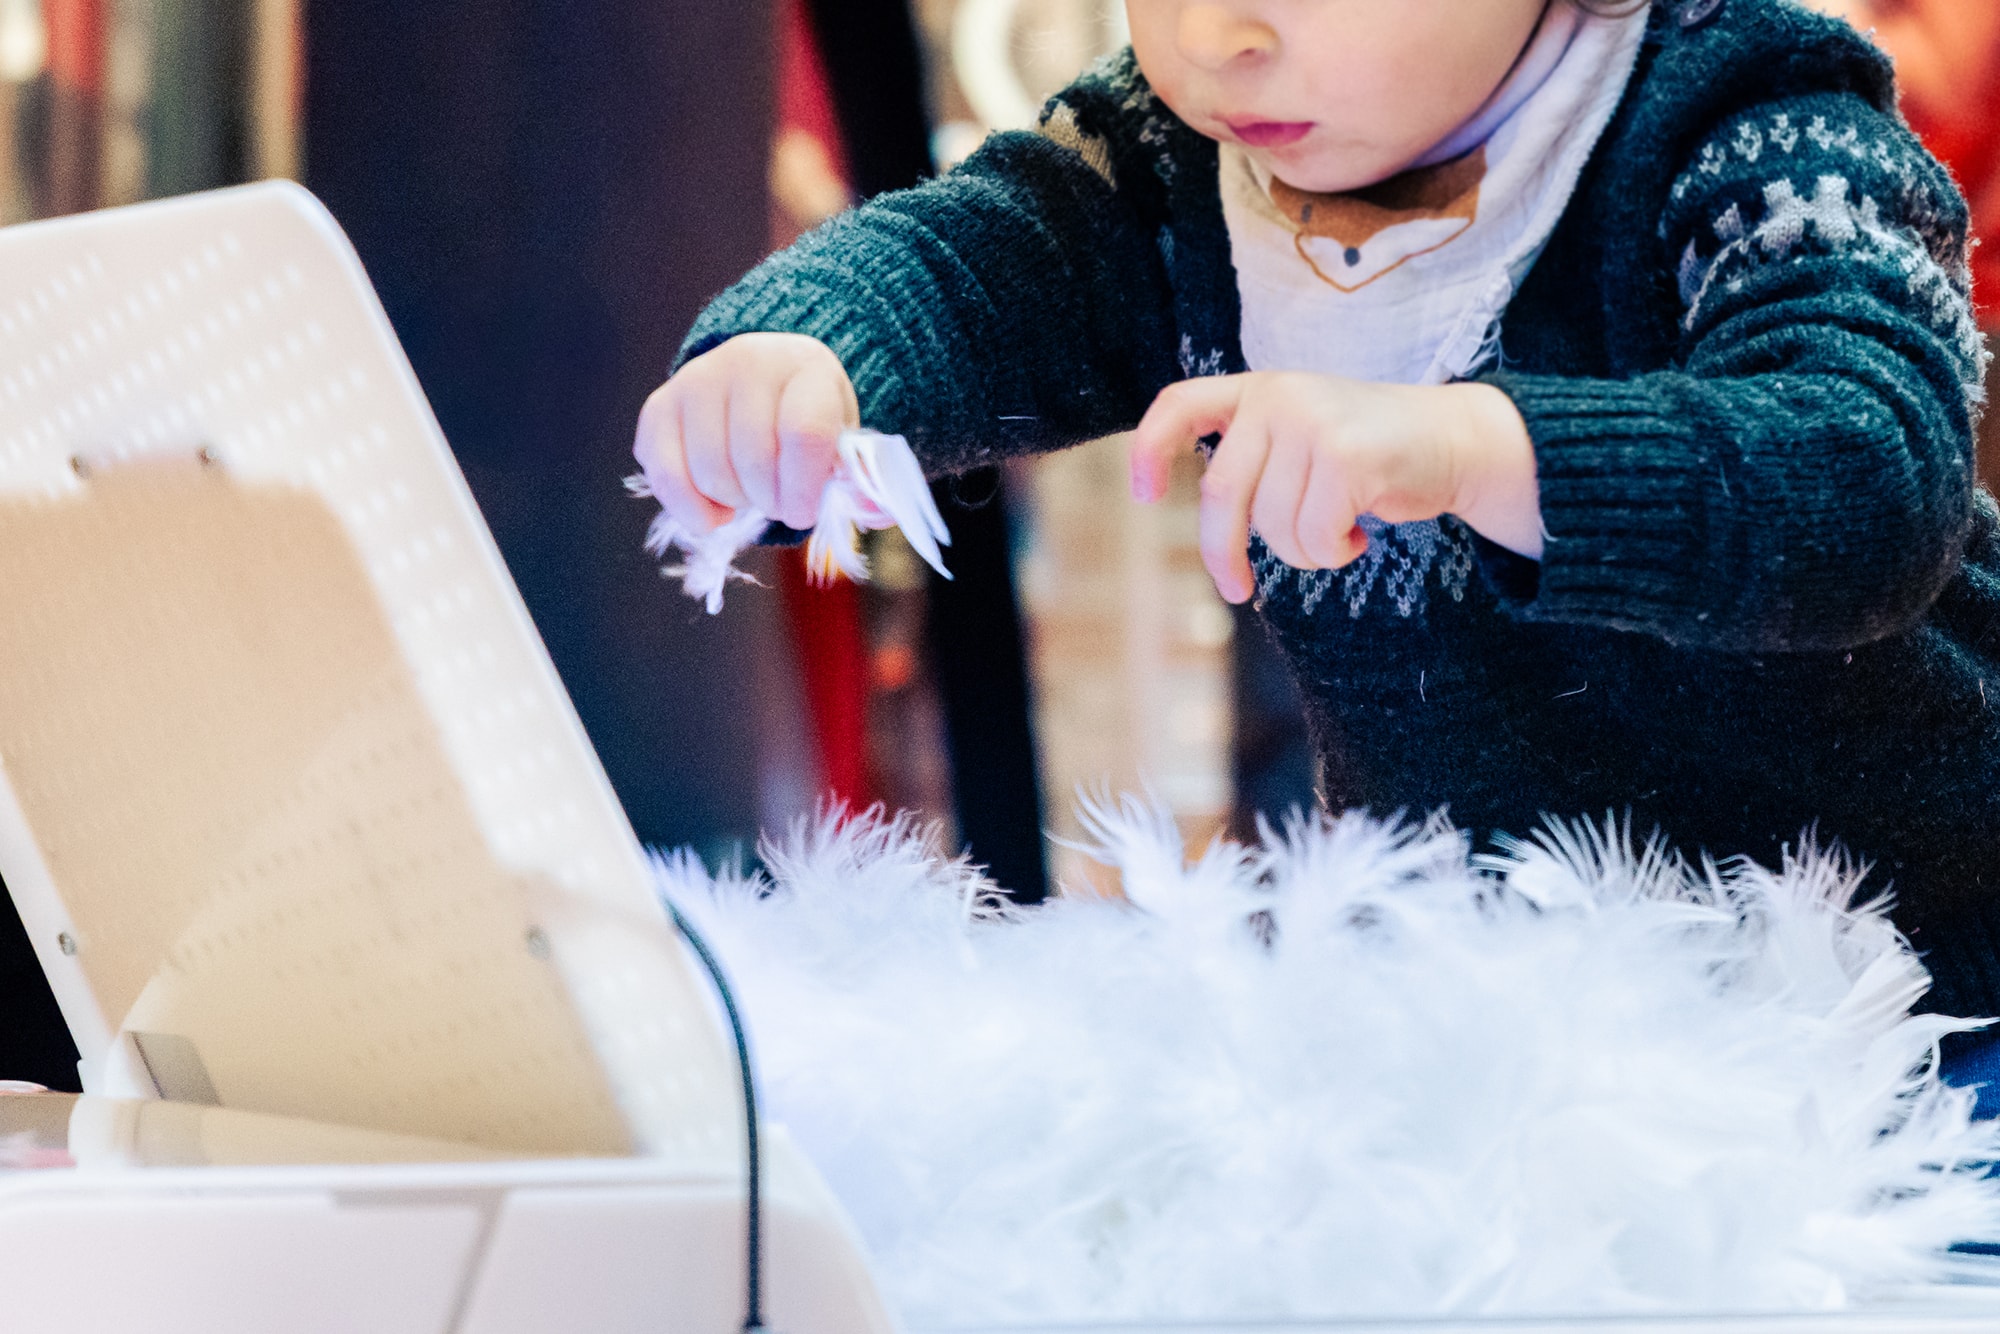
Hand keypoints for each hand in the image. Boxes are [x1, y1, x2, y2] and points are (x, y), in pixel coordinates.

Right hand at [633, 332, 859, 534]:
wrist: (766, 381)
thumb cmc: (810, 421)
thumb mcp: (844, 442)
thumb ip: (862, 480)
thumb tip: (876, 513)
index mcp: (807, 367)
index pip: (804, 434)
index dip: (805, 489)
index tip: (805, 509)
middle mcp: (748, 361)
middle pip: (753, 459)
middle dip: (770, 501)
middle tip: (780, 500)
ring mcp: (698, 379)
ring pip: (710, 472)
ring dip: (735, 503)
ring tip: (751, 491)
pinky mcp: (661, 406)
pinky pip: (665, 475)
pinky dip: (691, 510)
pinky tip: (715, 511)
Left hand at [1128, 372, 1540, 603]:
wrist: (1458, 440)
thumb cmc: (1372, 454)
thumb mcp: (1303, 439)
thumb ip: (1257, 459)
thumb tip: (1214, 528)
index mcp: (1259, 391)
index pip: (1180, 403)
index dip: (1149, 448)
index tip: (1143, 495)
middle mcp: (1279, 397)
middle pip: (1223, 494)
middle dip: (1223, 554)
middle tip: (1236, 591)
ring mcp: (1313, 421)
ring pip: (1275, 525)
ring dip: (1306, 552)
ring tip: (1339, 529)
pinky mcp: (1347, 455)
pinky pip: (1316, 536)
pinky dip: (1336, 552)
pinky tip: (1361, 532)